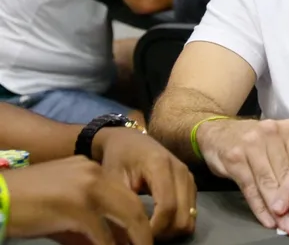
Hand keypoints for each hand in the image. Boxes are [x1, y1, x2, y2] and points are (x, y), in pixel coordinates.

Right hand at [3, 156, 151, 244]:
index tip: (144, 236)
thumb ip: (89, 222)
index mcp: (92, 168)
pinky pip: (103, 234)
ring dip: (136, 239)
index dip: (138, 217)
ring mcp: (88, 188)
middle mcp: (94, 173)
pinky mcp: (77, 207)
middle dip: (143, 230)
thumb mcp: (64, 207)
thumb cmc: (26, 205)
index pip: (126, 193)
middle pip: (132, 203)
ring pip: (127, 216)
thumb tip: (113, 243)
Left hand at [95, 128, 196, 239]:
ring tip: (151, 230)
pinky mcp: (190, 182)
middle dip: (164, 233)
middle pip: (183, 216)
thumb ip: (125, 203)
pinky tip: (160, 221)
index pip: (167, 207)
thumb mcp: (113, 179)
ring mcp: (188, 176)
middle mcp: (180, 170)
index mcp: (160, 165)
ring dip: (172, 229)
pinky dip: (177, 221)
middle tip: (143, 235)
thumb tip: (130, 232)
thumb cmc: (118, 157)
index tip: (138, 237)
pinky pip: (191, 211)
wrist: (129, 139)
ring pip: (191, 216)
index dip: (155, 229)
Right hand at [198, 119, 288, 228]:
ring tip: (283, 224)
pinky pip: (250, 187)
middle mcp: (270, 133)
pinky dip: (259, 206)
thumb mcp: (275, 142)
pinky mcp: (235, 158)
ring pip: (268, 181)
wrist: (217, 131)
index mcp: (287, 128)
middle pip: (285, 173)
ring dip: (276, 207)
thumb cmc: (251, 140)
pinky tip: (266, 219)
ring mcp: (251, 144)